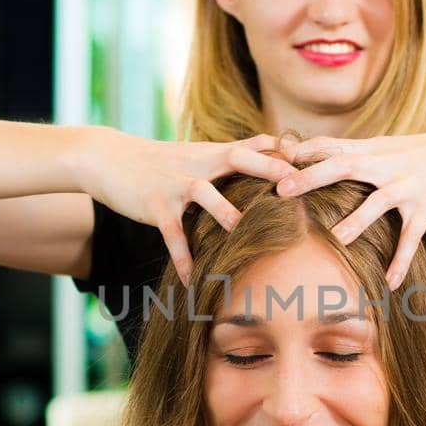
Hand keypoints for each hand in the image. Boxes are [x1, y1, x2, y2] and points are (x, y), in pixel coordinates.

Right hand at [83, 128, 291, 285]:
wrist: (108, 158)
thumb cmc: (160, 161)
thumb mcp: (198, 152)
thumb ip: (233, 155)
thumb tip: (273, 148)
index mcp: (213, 154)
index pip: (255, 146)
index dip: (284, 151)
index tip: (316, 161)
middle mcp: (199, 165)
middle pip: (238, 159)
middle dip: (267, 170)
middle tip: (295, 188)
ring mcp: (177, 184)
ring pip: (206, 195)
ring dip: (227, 214)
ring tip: (247, 235)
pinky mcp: (156, 205)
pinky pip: (172, 233)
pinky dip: (182, 256)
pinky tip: (192, 279)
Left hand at [273, 130, 425, 289]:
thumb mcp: (392, 147)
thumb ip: (361, 154)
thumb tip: (325, 159)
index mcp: (374, 150)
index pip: (331, 145)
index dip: (301, 150)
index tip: (271, 157)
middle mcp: (388, 165)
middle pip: (344, 166)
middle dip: (311, 177)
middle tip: (281, 190)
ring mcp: (409, 185)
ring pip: (378, 202)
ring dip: (358, 220)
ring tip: (336, 239)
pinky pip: (413, 236)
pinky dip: (402, 259)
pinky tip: (392, 282)